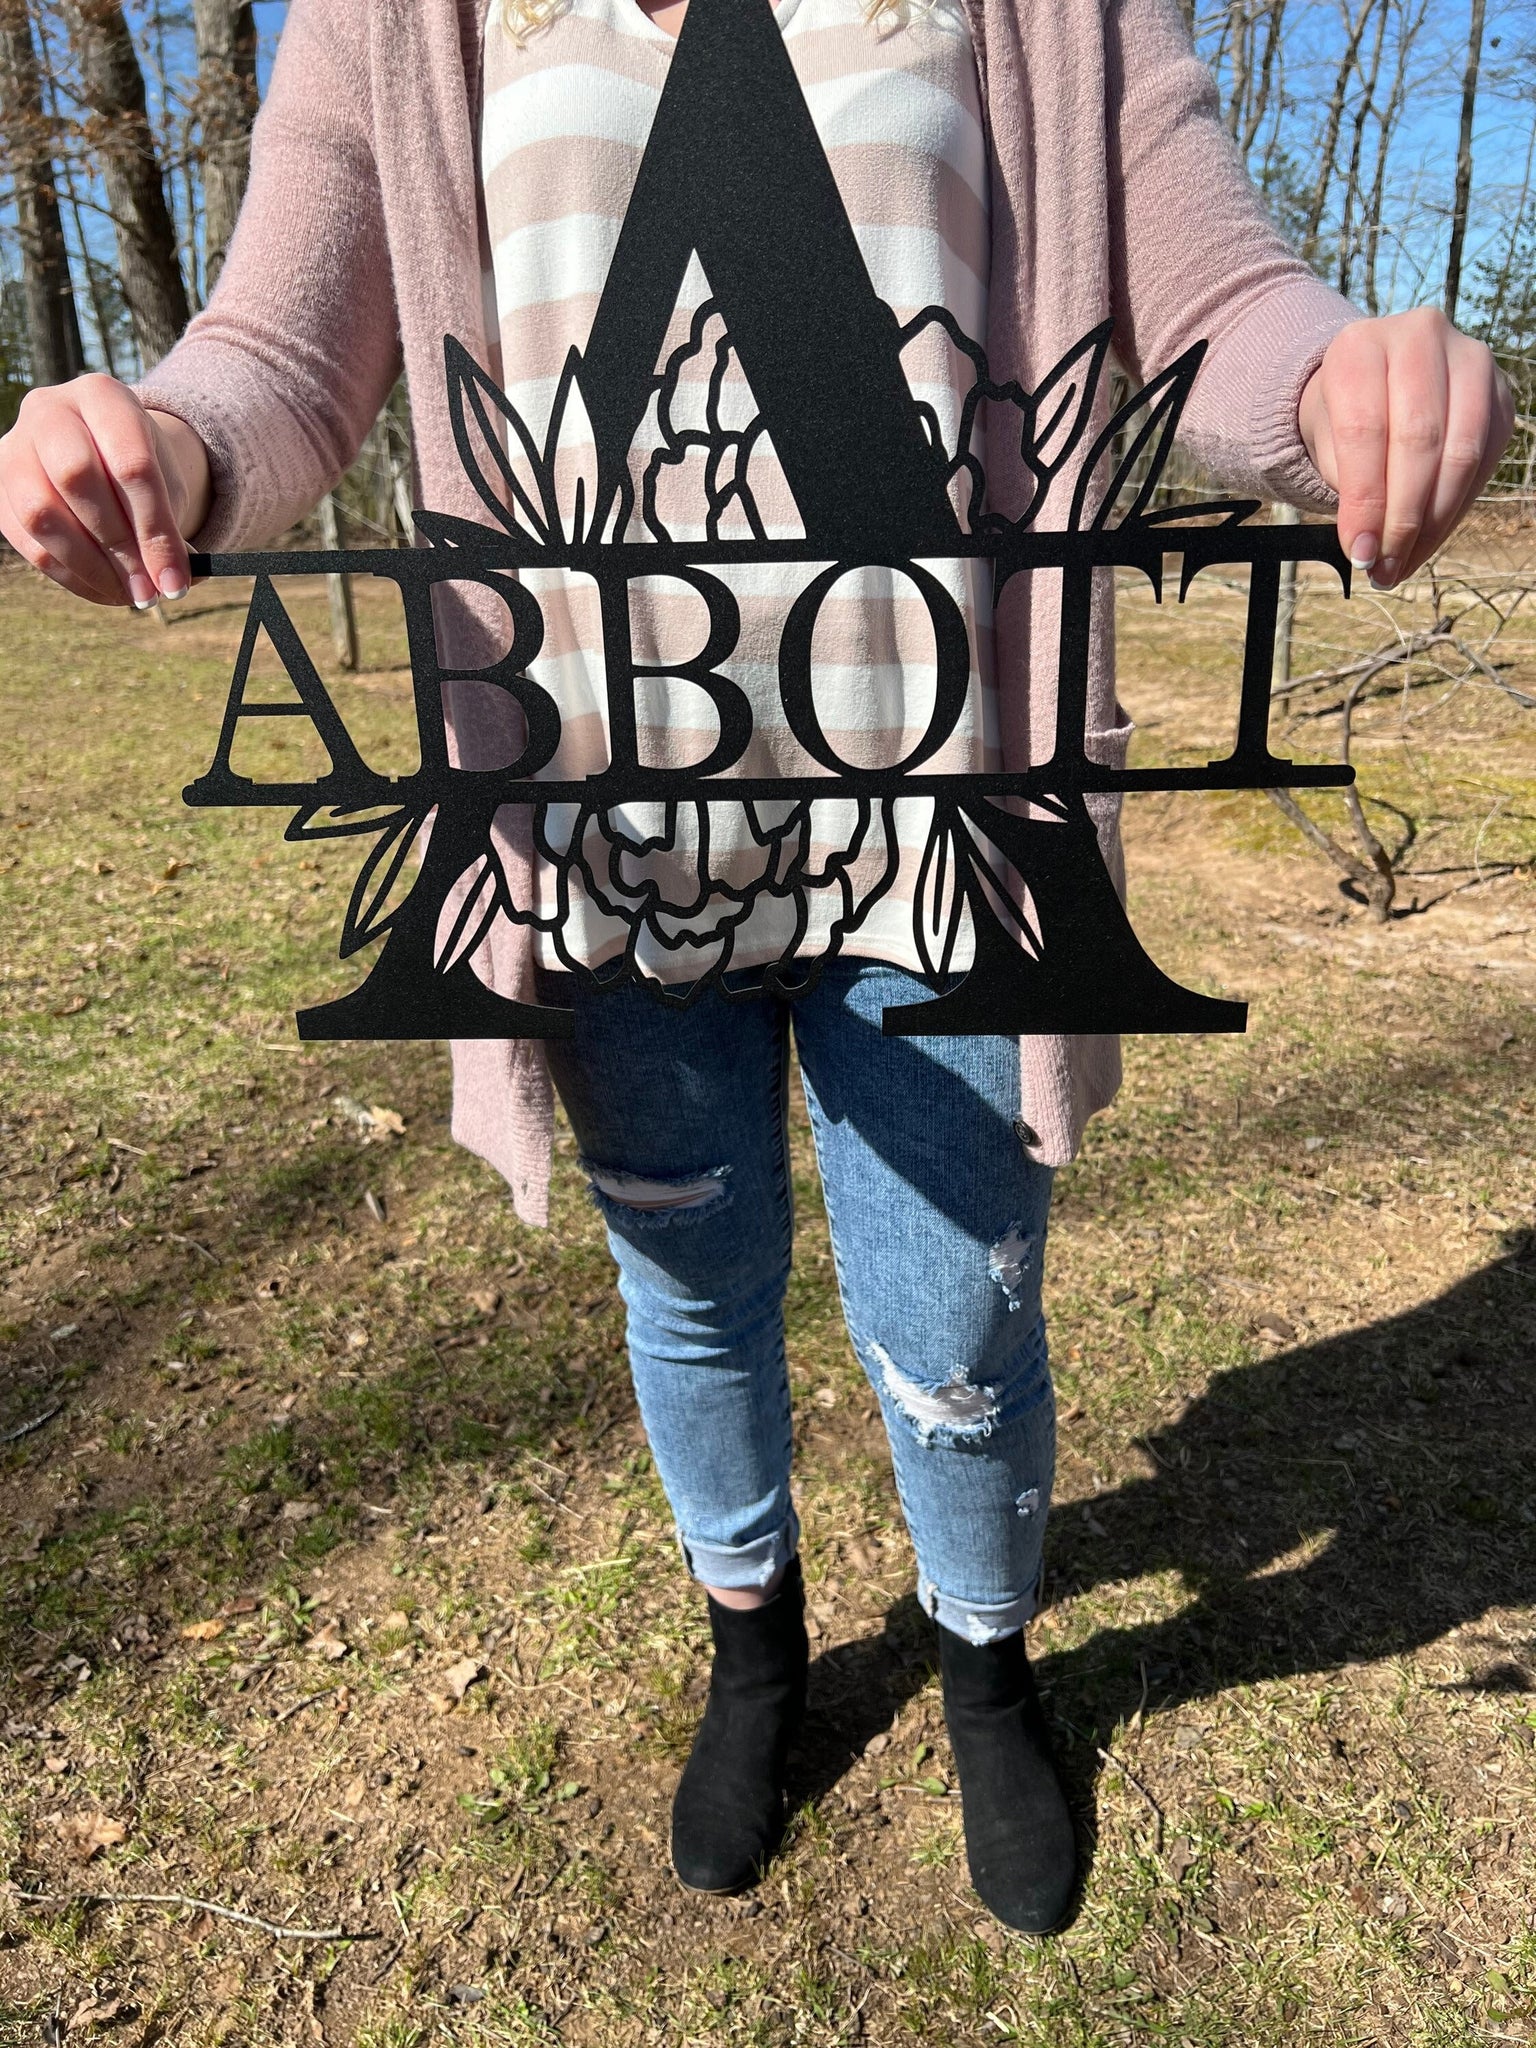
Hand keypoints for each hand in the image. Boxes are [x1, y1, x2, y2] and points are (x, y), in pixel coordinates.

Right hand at [0, 374, 210, 606]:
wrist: (98, 449)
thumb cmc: (138, 469)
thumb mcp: (167, 485)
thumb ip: (170, 528)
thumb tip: (173, 582)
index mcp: (102, 396)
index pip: (131, 463)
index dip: (156, 530)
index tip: (175, 581)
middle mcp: (49, 410)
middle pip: (76, 477)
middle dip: (119, 545)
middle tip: (147, 590)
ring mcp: (15, 445)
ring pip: (41, 512)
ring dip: (90, 566)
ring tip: (128, 593)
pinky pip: (27, 541)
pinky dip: (70, 575)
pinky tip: (103, 589)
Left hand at [1299, 308, 1513, 588]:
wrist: (1375, 383)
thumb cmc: (1343, 416)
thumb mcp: (1326, 444)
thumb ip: (1348, 488)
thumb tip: (1370, 550)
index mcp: (1361, 345)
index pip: (1365, 430)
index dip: (1364, 500)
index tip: (1358, 554)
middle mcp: (1420, 337)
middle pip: (1418, 441)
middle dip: (1401, 517)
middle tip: (1383, 567)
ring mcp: (1470, 359)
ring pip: (1460, 453)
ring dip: (1432, 522)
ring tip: (1402, 564)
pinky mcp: (1500, 392)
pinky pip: (1485, 460)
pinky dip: (1456, 509)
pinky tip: (1428, 541)